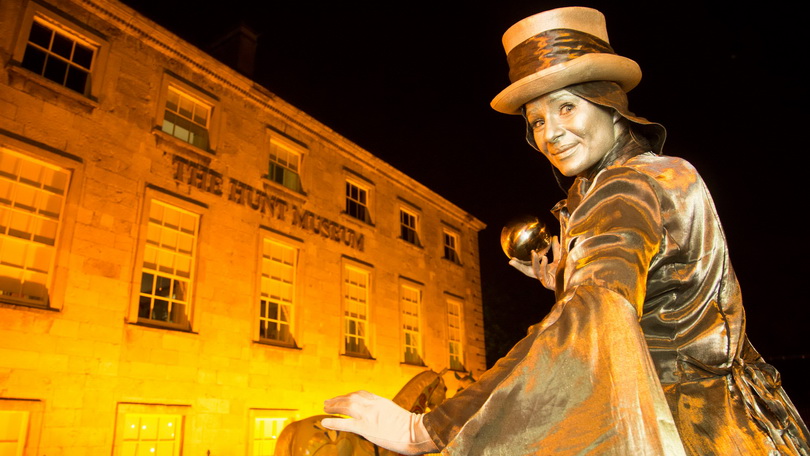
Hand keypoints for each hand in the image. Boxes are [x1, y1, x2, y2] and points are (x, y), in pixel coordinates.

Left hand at [322, 391, 437, 454]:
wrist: (418, 432)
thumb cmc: (414, 428)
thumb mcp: (399, 415)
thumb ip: (389, 415)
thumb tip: (386, 421)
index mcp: (382, 401)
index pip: (362, 394)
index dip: (351, 395)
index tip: (344, 396)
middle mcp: (373, 405)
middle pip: (351, 397)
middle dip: (339, 399)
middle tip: (328, 401)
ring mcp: (368, 415)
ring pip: (346, 406)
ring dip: (333, 406)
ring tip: (324, 407)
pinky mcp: (366, 428)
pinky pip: (345, 423)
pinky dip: (333, 422)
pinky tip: (324, 421)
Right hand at [509, 236, 559, 290]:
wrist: (572, 281)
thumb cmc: (564, 272)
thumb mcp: (559, 258)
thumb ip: (556, 249)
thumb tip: (554, 236)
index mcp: (540, 271)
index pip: (528, 267)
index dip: (520, 263)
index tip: (512, 258)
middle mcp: (540, 276)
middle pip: (527, 272)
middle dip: (519, 266)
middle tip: (511, 261)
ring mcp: (544, 280)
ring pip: (535, 271)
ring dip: (533, 262)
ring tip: (533, 253)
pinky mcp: (549, 283)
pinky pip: (545, 273)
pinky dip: (543, 265)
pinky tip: (544, 258)